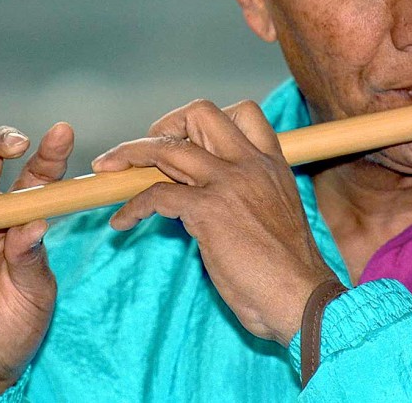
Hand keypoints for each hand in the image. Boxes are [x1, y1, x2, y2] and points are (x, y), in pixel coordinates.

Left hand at [92, 100, 336, 345]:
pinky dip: (131, 206)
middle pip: (199, 113)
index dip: (206, 120)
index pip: (244, 111)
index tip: (187, 139)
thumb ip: (248, 192)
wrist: (303, 299)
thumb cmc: (289, 270)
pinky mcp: (208, 212)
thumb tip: (208, 194)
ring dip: (129, 156)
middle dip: (164, 125)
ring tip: (108, 172)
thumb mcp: (276, 211)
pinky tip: (122, 223)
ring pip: (167, 147)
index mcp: (271, 163)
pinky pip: (155, 195)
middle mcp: (250, 164)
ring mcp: (228, 184)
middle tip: (145, 150)